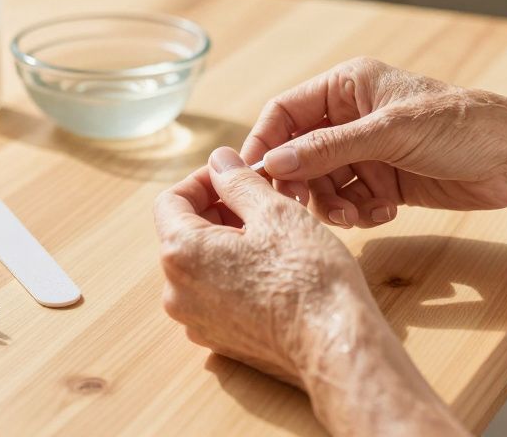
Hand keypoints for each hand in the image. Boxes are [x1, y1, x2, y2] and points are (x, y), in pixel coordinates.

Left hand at [154, 147, 468, 436]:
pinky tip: (273, 268)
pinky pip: (215, 295)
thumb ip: (237, 181)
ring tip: (272, 233)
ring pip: (202, 265)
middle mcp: (177, 292)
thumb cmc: (308, 276)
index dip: (203, 180)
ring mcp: (196, 321)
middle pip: (184, 233)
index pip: (171, 200)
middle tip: (260, 200)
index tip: (235, 174)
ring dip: (228, 242)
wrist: (335, 345)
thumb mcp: (274, 211)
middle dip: (218, 210)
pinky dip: (235, 274)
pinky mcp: (219, 340)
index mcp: (182, 254)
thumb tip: (219, 161)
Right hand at [242, 57, 506, 228]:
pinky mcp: (384, 181)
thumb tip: (274, 163)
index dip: (265, 142)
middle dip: (302, 181)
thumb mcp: (389, 133)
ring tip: (355, 215)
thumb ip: (329, 148)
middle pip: (299, 153)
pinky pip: (350, 200)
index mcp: (348, 87)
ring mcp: (367, 151)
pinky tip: (384, 212)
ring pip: (323, 182)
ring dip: (332, 202)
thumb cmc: (460, 127)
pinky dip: (359, 211)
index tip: (254, 176)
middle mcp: (351, 117)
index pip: (286, 112)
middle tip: (303, 207)